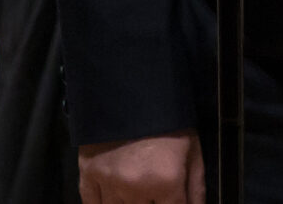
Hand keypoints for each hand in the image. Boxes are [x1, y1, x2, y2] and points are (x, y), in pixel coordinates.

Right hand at [78, 131, 204, 203]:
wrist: (132, 90)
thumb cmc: (170, 120)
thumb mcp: (193, 149)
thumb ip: (196, 187)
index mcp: (166, 181)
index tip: (172, 198)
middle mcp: (135, 189)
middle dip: (152, 202)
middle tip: (155, 190)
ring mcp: (108, 184)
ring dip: (129, 203)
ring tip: (137, 190)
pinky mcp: (87, 175)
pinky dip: (102, 203)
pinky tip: (113, 198)